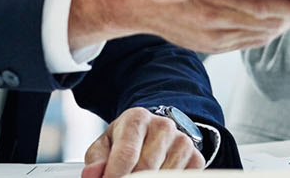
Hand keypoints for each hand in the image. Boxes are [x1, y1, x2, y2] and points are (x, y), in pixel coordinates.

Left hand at [81, 107, 204, 176]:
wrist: (156, 131)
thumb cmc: (128, 139)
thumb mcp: (106, 144)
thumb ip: (96, 159)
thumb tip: (93, 174)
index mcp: (137, 119)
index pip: (127, 154)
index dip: (115, 176)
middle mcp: (163, 127)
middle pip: (146, 169)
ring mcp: (182, 142)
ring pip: (165, 176)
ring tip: (137, 176)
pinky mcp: (196, 157)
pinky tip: (157, 175)